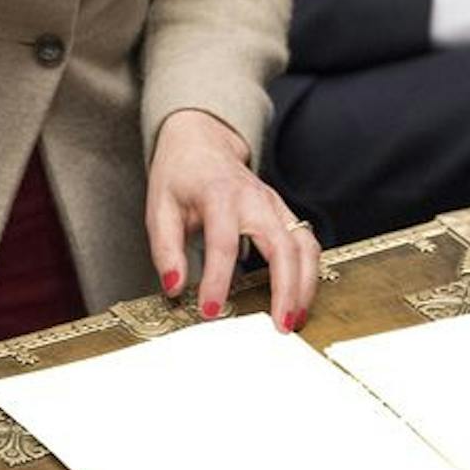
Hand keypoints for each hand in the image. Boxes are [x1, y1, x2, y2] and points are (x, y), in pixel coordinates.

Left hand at [145, 109, 320, 333]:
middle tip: (280, 327)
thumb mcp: (160, 208)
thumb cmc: (181, 176)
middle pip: (282, 244)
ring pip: (304, 245)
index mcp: (220, 195)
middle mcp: (255, 199)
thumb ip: (166, 250)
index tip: (210, 312)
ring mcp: (275, 205)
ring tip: (294, 319)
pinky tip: (300, 298)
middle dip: (286, 288)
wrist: (202, 143)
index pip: (224, 242)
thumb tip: (174, 288)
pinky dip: (309, 273)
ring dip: (305, 285)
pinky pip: (306, 243)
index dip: (218, 280)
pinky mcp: (284, 213)